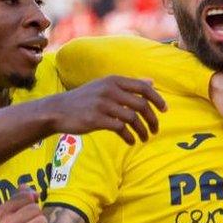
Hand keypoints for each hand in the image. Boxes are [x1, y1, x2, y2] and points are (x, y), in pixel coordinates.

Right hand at [45, 76, 166, 144]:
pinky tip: (130, 141)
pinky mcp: (96, 119)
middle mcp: (109, 90)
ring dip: (142, 131)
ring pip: (133, 118)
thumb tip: (152, 82)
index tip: (165, 111)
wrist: (57, 110)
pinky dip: (129, 137)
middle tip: (155, 130)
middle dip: (152, 119)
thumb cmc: (85, 99)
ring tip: (144, 138)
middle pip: (141, 105)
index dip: (157, 99)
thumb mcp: (105, 86)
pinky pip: (121, 129)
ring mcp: (102, 104)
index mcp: (114, 80)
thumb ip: (128, 85)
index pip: (143, 87)